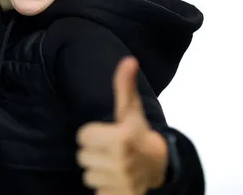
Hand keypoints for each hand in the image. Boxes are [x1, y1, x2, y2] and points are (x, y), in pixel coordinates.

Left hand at [77, 56, 168, 194]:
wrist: (160, 167)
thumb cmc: (140, 134)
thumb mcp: (131, 110)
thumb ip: (125, 86)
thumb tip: (129, 60)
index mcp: (121, 138)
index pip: (83, 135)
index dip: (94, 134)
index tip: (109, 135)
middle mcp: (120, 161)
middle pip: (82, 156)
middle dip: (94, 153)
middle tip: (111, 151)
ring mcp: (120, 181)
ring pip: (87, 175)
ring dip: (98, 171)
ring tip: (114, 165)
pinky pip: (95, 191)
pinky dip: (102, 187)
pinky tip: (114, 180)